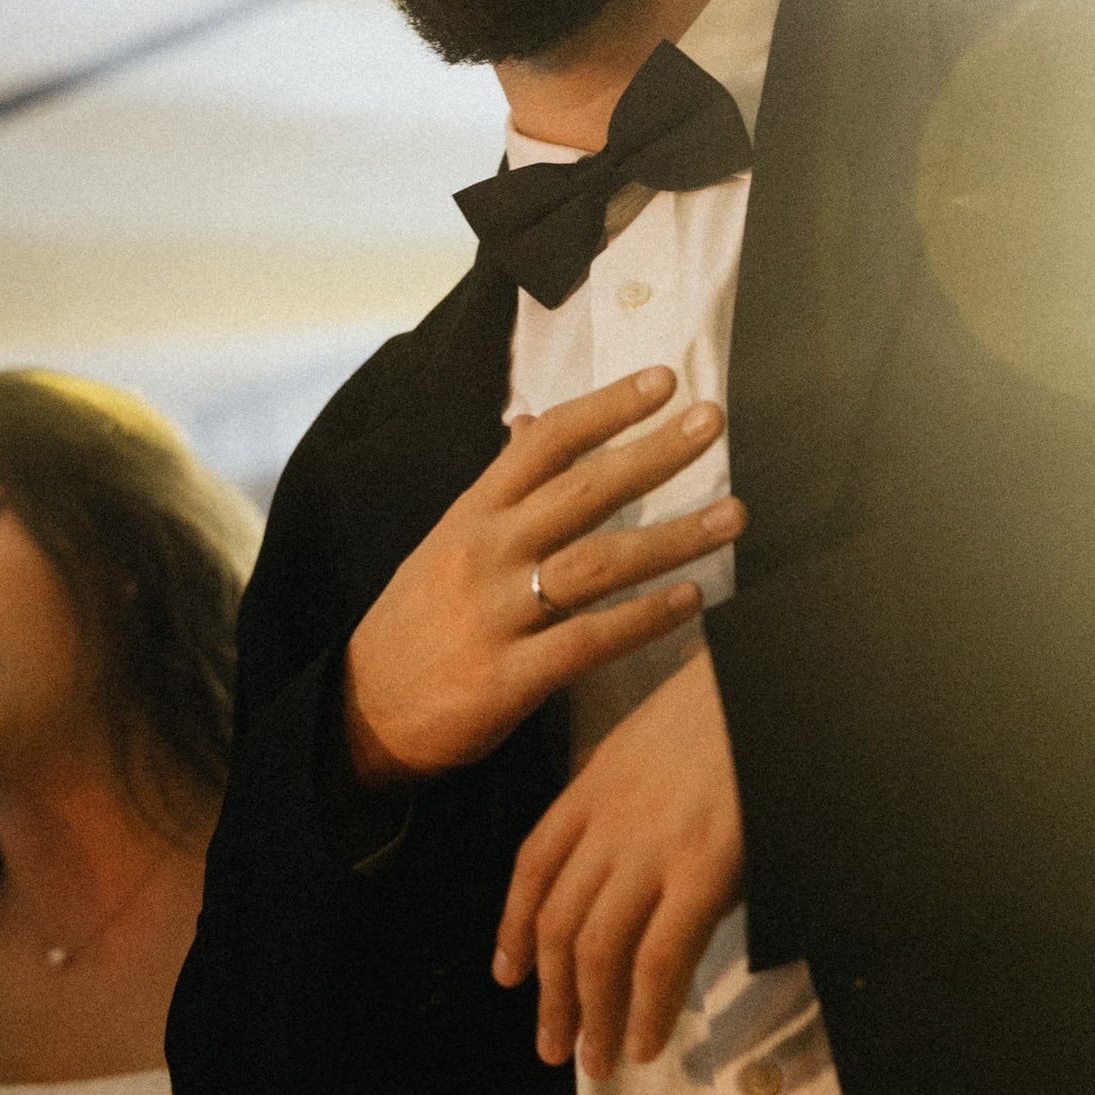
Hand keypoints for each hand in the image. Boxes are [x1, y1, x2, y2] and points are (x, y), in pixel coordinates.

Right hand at [342, 368, 743, 785]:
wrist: (361, 714)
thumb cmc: (417, 620)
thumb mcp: (445, 541)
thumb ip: (497, 487)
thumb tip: (531, 424)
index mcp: (470, 515)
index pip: (543, 443)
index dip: (604, 407)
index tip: (664, 379)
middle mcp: (484, 554)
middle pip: (580, 491)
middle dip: (653, 454)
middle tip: (714, 423)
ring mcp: (495, 615)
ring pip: (596, 564)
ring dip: (672, 538)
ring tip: (733, 516)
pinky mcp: (507, 678)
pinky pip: (588, 641)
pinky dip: (643, 619)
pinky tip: (691, 599)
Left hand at [493, 639, 744, 1079]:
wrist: (771, 677)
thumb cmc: (727, 707)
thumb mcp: (656, 744)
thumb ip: (632, 804)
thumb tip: (637, 872)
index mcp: (593, 784)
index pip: (532, 866)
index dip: (514, 927)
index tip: (509, 973)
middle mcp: (608, 821)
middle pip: (557, 921)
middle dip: (550, 994)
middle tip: (553, 1048)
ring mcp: (652, 848)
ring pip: (597, 950)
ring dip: (592, 1016)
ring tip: (597, 1063)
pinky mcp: (703, 869)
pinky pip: (659, 956)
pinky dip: (648, 1007)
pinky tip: (648, 1041)